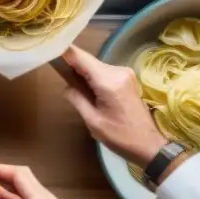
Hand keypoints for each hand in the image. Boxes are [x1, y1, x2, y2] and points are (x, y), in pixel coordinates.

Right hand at [61, 45, 166, 167]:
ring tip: (78, 92)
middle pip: (86, 60)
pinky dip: (93, 78)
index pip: (79, 56)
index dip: (62, 52)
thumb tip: (66, 85)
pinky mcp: (127, 78)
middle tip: (62, 82)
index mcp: (108, 81)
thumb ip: (76, 98)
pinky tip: (91, 93)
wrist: (150, 146)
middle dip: (72, 67)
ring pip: (94, 66)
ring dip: (83, 74)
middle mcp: (117, 71)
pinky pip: (103, 72)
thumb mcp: (93, 121)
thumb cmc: (121, 137)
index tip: (48, 52)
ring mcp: (124, 73)